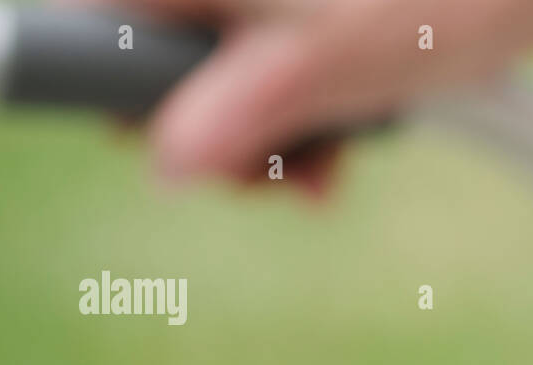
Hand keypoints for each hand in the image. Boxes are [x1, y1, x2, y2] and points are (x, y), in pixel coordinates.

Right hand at [88, 0, 532, 187]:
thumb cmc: (438, 0)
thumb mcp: (324, 67)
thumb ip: (233, 111)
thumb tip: (169, 164)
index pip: (94, 22)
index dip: (119, 94)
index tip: (162, 148)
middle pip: (163, 46)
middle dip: (212, 126)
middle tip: (268, 178)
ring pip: (226, 56)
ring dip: (266, 128)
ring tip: (316, 171)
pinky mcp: (309, 9)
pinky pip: (276, 49)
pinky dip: (300, 99)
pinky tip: (338, 142)